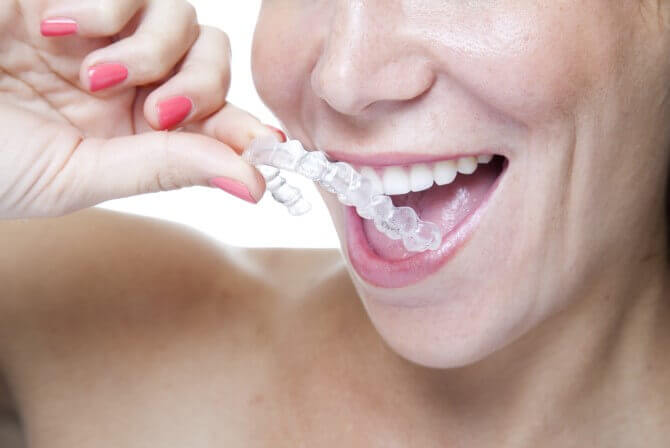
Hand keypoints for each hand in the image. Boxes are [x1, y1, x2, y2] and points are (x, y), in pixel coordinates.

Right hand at [0, 0, 277, 217]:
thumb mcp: (80, 175)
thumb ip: (166, 167)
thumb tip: (255, 183)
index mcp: (134, 129)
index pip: (214, 119)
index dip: (245, 130)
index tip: (269, 147)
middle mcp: (127, 78)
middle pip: (212, 61)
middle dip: (201, 87)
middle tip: (158, 110)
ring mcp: (100, 31)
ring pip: (181, 18)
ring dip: (152, 49)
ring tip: (94, 74)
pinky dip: (107, 6)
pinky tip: (56, 29)